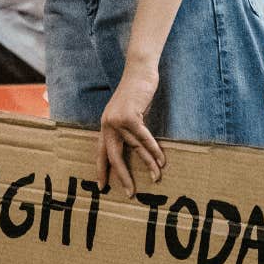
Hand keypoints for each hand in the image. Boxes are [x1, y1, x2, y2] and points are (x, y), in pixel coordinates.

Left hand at [97, 61, 165, 196]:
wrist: (139, 70)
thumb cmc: (137, 91)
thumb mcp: (130, 113)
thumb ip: (129, 130)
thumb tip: (138, 149)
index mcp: (105, 125)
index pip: (101, 152)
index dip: (102, 169)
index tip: (102, 186)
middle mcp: (108, 124)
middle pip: (113, 156)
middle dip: (122, 176)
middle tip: (130, 193)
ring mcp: (117, 120)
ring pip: (134, 148)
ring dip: (148, 163)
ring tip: (156, 177)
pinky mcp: (130, 116)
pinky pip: (144, 138)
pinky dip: (154, 150)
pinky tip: (161, 160)